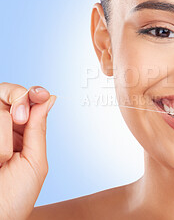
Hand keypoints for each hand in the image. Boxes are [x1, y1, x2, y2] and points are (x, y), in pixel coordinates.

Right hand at [0, 83, 55, 219]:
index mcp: (20, 134)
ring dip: (3, 139)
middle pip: (7, 95)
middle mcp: (1, 129)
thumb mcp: (35, 161)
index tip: (41, 94)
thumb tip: (49, 98)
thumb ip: (39, 129)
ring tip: (1, 160)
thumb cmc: (15, 198)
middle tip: (20, 119)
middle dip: (17, 102)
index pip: (25, 102)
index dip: (33, 93)